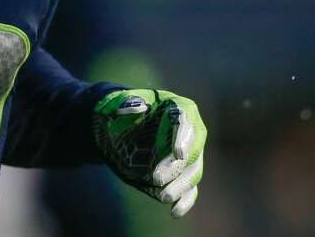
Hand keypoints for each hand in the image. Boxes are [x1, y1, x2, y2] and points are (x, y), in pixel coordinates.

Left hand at [93, 88, 206, 217]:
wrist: (121, 126)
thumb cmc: (124, 110)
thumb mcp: (120, 103)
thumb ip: (127, 103)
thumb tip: (138, 107)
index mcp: (180, 108)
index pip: (186, 122)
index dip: (184, 139)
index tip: (178, 154)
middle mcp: (191, 131)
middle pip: (192, 151)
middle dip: (177, 167)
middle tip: (156, 178)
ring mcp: (189, 154)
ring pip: (193, 172)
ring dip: (180, 186)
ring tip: (162, 196)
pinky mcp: (182, 172)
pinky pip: (191, 189)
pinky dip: (186, 201)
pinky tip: (175, 212)